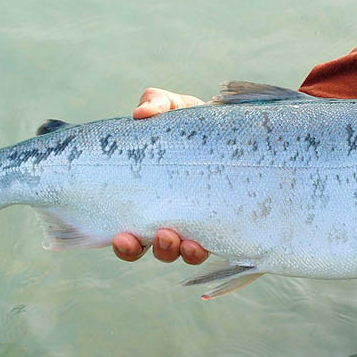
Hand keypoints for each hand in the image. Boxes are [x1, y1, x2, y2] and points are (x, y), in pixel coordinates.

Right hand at [112, 88, 208, 263]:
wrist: (234, 128)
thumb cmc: (195, 122)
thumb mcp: (173, 108)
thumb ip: (156, 103)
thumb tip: (141, 113)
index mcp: (149, 198)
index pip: (129, 230)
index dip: (124, 242)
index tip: (122, 236)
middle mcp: (168, 216)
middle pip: (152, 248)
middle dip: (154, 249)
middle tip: (160, 237)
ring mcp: (195, 222)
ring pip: (180, 252)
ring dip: (177, 251)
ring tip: (182, 242)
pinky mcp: (221, 222)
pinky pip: (211, 245)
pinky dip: (202, 248)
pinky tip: (201, 243)